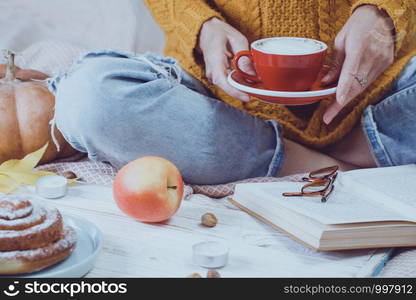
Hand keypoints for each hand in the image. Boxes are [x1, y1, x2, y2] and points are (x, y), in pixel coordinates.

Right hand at [199, 17, 254, 100]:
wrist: (205, 30)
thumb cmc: (219, 32)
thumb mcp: (236, 39)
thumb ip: (243, 57)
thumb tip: (252, 73)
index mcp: (214, 59)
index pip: (222, 81)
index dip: (234, 91)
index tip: (246, 97)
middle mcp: (212, 70)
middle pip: (227, 87)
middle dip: (243, 89)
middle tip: (258, 88)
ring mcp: (213, 74)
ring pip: (228, 86)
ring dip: (241, 85)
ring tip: (254, 82)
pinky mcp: (217, 75)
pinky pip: (228, 82)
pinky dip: (238, 81)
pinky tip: (247, 78)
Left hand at [321, 5, 394, 123]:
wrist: (381, 15)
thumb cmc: (357, 25)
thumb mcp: (341, 40)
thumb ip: (335, 63)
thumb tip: (326, 81)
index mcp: (358, 47)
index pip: (350, 72)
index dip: (343, 88)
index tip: (337, 101)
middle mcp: (372, 56)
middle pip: (356, 85)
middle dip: (340, 103)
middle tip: (327, 117)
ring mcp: (381, 61)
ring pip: (362, 86)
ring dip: (347, 97)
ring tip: (332, 109)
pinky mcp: (385, 64)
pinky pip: (368, 81)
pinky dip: (356, 88)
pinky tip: (346, 93)